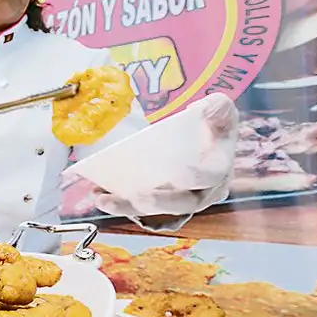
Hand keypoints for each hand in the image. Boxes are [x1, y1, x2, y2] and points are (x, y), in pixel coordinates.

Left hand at [92, 93, 237, 218]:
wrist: (198, 135)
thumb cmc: (210, 124)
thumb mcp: (218, 109)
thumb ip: (217, 107)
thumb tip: (201, 108)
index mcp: (218, 170)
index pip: (210, 178)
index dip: (197, 178)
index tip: (180, 173)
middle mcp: (200, 192)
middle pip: (181, 203)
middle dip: (159, 202)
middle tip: (139, 195)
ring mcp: (176, 199)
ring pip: (153, 209)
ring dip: (128, 206)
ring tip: (106, 200)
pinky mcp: (155, 200)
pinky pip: (135, 206)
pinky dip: (117, 203)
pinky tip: (98, 195)